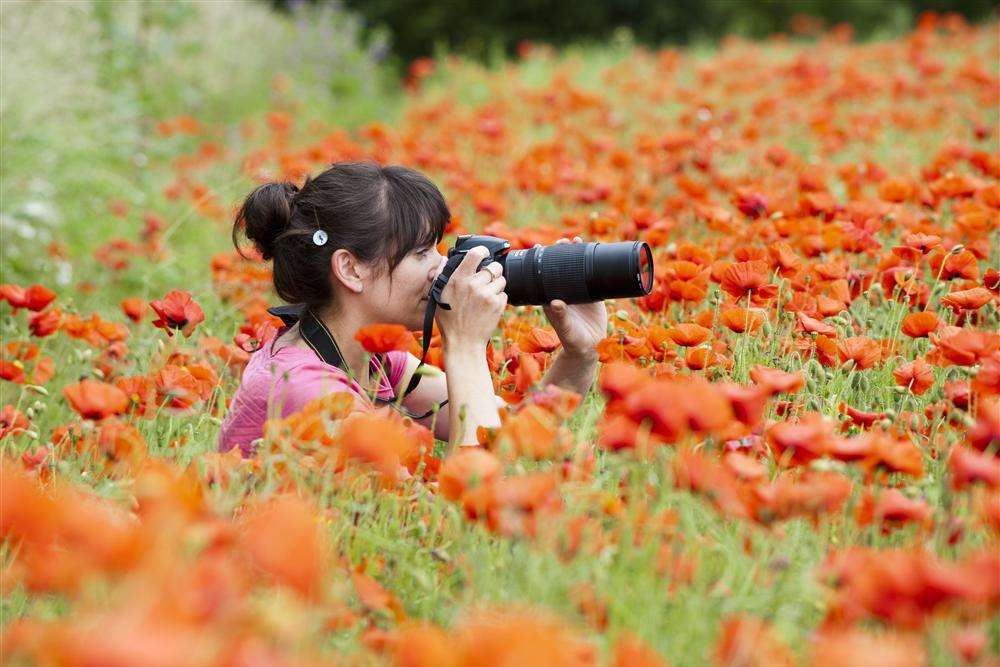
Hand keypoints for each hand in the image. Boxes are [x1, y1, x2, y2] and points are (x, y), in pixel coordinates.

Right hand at [435, 245, 506, 347]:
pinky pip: (504, 294)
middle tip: (487, 280)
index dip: (483, 251)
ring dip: (496, 286)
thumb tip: (444, 258)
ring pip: (501, 280)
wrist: (462, 342)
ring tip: (486, 296)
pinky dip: (499, 299)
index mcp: (458, 279)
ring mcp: (486, 294)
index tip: (484, 253)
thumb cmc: (449, 320)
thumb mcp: (438, 295)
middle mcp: (473, 284)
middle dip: (493, 272)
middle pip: (494, 267)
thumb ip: (441, 274)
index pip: (475, 254)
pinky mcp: (497, 305)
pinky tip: (488, 307)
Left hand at [536, 236, 607, 357]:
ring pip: (575, 267)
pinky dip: (591, 262)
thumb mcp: (565, 328)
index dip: (542, 260)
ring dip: (575, 253)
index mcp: (551, 296)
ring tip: (577, 240)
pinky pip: (590, 274)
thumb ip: (560, 317)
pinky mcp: (591, 293)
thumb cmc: (573, 339)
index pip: (543, 274)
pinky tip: (594, 251)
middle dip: (560, 251)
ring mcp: (577, 291)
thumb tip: (555, 302)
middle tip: (563, 241)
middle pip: (559, 266)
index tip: (541, 246)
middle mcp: (562, 291)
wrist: (589, 346)